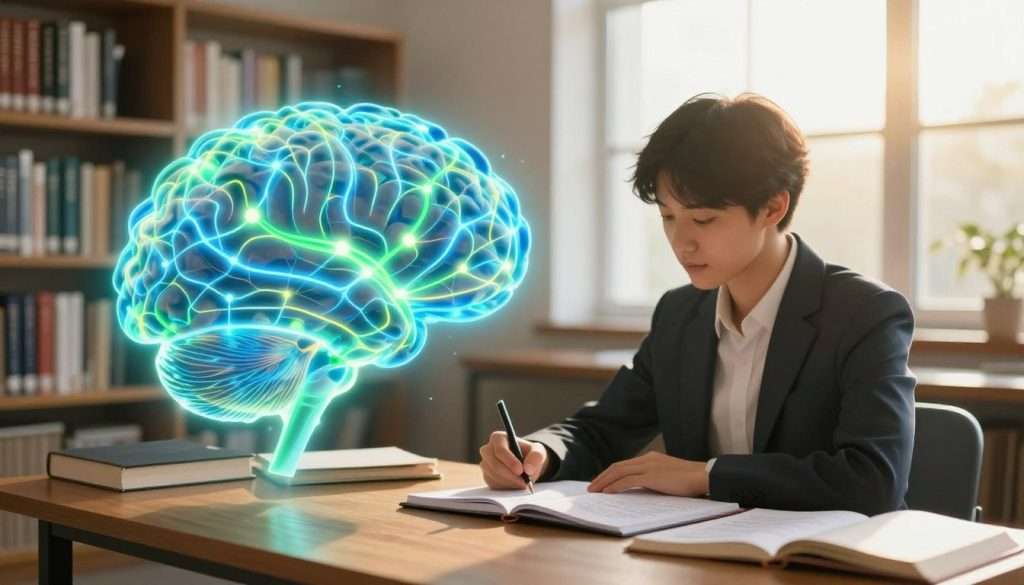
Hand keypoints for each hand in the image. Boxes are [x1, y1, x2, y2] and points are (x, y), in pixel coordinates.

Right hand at [479, 431, 549, 489]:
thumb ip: (536, 457)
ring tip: (522, 483)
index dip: (510, 461)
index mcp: (498, 438)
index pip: (500, 450)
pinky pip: (493, 484)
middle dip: (510, 475)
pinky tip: (515, 484)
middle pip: (494, 465)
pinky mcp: (487, 476)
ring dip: (509, 482)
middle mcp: (487, 450)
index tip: (521, 471)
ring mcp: (485, 464)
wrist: (526, 465)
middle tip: (524, 482)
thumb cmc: (529, 454)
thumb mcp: (538, 452)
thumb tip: (528, 469)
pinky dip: (506, 487)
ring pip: (494, 476)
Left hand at [587, 452, 708, 496]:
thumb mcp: (667, 476)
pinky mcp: (652, 476)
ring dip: (604, 482)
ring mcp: (649, 466)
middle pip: (617, 466)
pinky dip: (615, 486)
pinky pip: (627, 481)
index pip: (624, 464)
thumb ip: (654, 478)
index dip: (610, 473)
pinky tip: (607, 492)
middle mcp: (647, 459)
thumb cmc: (690, 480)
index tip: (601, 482)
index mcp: (651, 458)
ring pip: (619, 472)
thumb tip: (640, 489)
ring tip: (594, 491)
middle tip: (591, 487)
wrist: (704, 476)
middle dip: (602, 477)